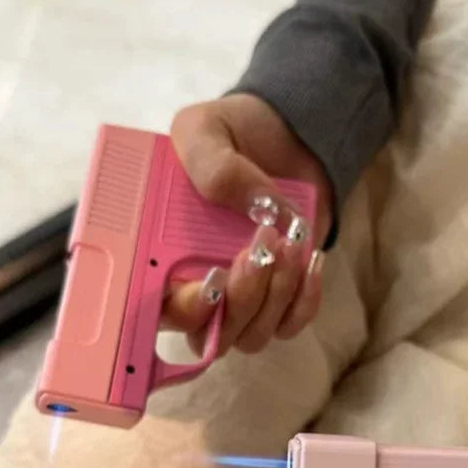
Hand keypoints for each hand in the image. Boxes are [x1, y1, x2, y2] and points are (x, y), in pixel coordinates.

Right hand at [161, 93, 333, 354]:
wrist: (284, 139)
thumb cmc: (230, 138)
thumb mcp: (206, 130)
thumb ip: (213, 163)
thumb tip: (256, 207)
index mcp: (161, 257)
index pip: (158, 312)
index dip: (183, 311)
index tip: (212, 280)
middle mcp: (198, 291)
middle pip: (211, 337)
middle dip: (240, 301)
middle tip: (260, 246)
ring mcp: (241, 301)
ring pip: (252, 336)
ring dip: (276, 294)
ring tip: (290, 238)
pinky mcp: (281, 301)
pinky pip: (290, 325)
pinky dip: (305, 299)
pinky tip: (309, 256)